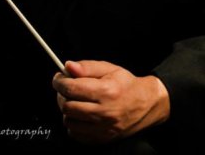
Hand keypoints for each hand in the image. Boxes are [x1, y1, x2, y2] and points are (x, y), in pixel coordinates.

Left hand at [52, 60, 169, 143]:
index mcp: (106, 91)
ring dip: (68, 110)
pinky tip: (81, 114)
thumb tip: (68, 67)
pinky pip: (76, 134)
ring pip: (69, 121)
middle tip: (67, 88)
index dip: (59, 82)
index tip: (58, 78)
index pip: (71, 88)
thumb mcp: (109, 68)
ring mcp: (102, 128)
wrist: (146, 104)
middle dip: (62, 95)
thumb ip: (87, 66)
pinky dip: (74, 124)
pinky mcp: (101, 138)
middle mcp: (104, 112)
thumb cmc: (127, 85)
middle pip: (67, 106)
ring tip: (75, 101)